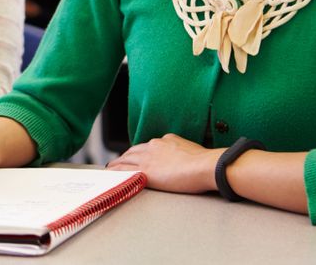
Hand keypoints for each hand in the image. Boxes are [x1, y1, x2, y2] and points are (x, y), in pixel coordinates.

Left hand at [106, 133, 224, 193]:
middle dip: (125, 157)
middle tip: (117, 163)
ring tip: (110, 168)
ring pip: (126, 159)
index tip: (136, 157)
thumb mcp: (192, 151)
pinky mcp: (145, 170)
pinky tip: (109, 174)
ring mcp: (148, 157)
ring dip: (117, 164)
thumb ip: (182, 153)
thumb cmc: (205, 163)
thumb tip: (183, 160)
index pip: (148, 146)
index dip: (140, 153)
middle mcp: (154, 145)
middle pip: (134, 151)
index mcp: (166, 140)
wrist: (206, 166)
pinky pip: (124, 170)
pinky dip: (115, 171)